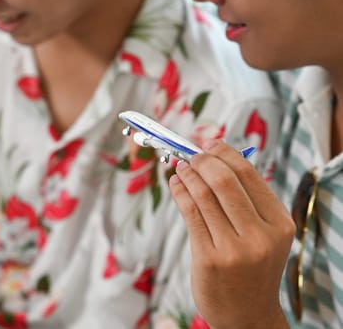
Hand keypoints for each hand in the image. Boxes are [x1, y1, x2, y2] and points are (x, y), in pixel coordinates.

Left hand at [169, 139, 294, 328]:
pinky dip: (180, 193)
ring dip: (187, 175)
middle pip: (225, 181)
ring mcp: (235, 249)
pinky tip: (176, 184)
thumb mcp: (264, 236)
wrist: (247, 315)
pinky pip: (191, 214)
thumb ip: (247, 202)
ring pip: (204, 196)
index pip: (249, 175)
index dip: (225, 154)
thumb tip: (218, 160)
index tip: (210, 144)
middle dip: (203, 161)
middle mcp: (261, 235)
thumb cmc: (251, 269)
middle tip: (191, 154)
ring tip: (179, 167)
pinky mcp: (209, 259)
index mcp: (279, 224)